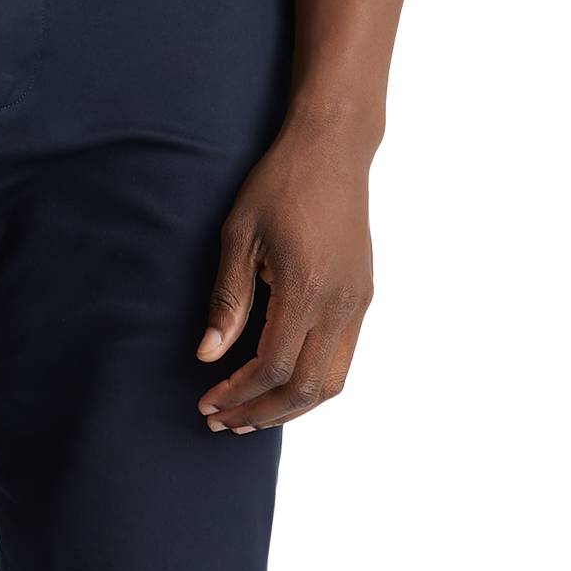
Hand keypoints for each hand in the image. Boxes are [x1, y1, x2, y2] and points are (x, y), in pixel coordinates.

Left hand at [195, 113, 374, 432]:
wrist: (333, 150)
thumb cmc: (279, 185)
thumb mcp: (239, 236)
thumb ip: (227, 300)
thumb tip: (208, 355)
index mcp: (306, 289)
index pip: (271, 367)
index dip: (237, 394)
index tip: (207, 403)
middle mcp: (340, 304)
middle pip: (305, 389)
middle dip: (261, 413)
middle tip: (223, 421)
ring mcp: (358, 303)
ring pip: (331, 383)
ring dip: (289, 408)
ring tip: (250, 415)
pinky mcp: (363, 298)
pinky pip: (342, 360)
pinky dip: (310, 384)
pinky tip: (279, 385)